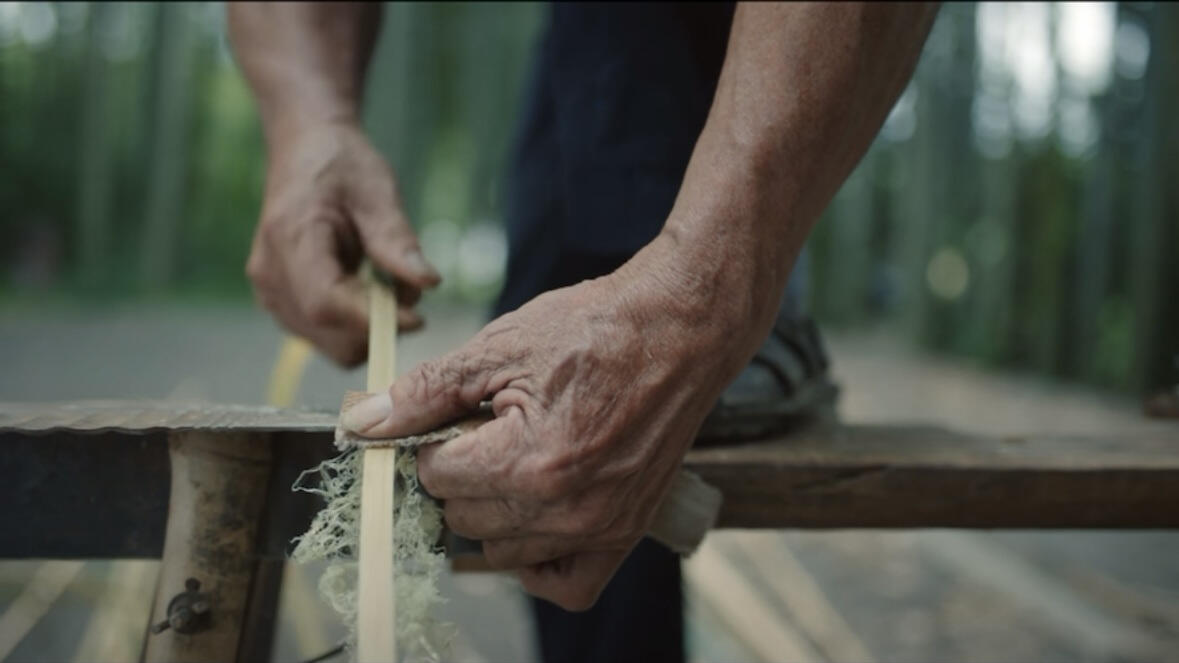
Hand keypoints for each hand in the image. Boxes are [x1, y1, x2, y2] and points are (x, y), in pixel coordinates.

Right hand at [247, 122, 439, 365]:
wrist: (305, 152)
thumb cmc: (343, 167)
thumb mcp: (378, 193)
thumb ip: (398, 241)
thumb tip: (428, 284)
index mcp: (290, 238)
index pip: (326, 303)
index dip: (373, 321)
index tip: (419, 319)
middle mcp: (271, 275)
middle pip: (331, 335)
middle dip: (378, 327)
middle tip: (405, 290)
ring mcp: (271, 295)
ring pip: (333, 346)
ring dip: (370, 328)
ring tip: (384, 281)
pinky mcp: (282, 306)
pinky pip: (328, 338)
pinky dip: (356, 326)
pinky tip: (366, 288)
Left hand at [342, 240, 744, 609]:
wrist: (680, 331)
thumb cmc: (596, 329)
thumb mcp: (501, 346)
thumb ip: (425, 391)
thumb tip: (362, 421)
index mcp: (530, 462)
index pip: (435, 478)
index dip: (433, 442)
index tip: (453, 417)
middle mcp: (566, 510)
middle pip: (462, 519)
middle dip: (459, 475)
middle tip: (486, 430)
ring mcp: (601, 529)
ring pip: (500, 554)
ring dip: (492, 513)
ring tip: (514, 459)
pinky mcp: (625, 534)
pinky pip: (564, 585)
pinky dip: (537, 563)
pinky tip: (531, 519)